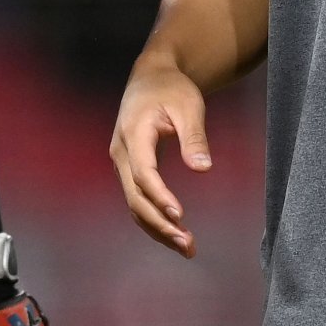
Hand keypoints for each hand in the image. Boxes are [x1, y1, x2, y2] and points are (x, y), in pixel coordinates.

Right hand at [109, 58, 211, 256]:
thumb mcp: (189, 105)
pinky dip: (155, 218)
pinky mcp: (129, 170)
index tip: (180, 214)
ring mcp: (122, 164)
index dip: (160, 196)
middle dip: (160, 224)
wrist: (150, 77)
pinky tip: (175, 233)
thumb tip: (204, 168)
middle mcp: (121, 154)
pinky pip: (138, 200)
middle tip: (188, 244)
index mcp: (133, 134)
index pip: (143, 174)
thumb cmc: (172, 89)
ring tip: (187, 247)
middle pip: (135, 198)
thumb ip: (194, 137)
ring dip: (157, 228)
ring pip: (134, 204)